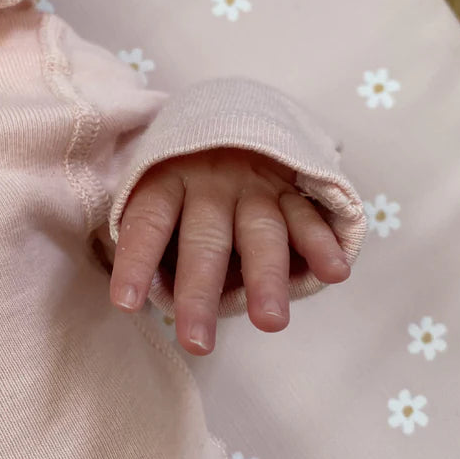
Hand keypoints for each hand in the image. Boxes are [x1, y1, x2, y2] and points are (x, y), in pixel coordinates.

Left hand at [109, 148, 350, 355]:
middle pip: (205, 240)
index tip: (125, 304)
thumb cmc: (184, 179)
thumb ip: (153, 236)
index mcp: (167, 182)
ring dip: (266, 278)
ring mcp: (256, 186)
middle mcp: (211, 183)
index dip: (136, 261)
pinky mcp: (293, 188)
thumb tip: (137, 297)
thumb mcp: (157, 189)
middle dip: (200, 292)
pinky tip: (334, 273)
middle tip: (197, 342)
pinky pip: (308, 216)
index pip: (148, 223)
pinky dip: (322, 243)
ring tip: (270, 323)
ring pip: (261, 233)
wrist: (233, 117)